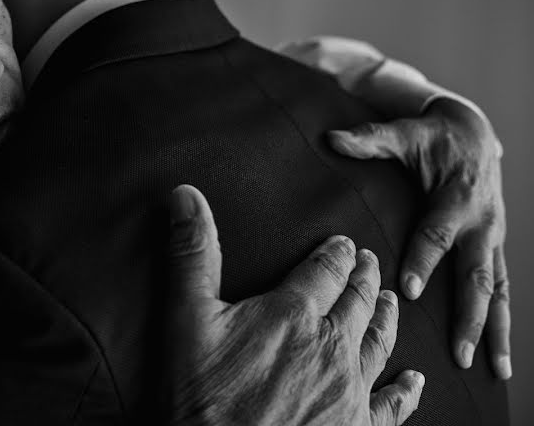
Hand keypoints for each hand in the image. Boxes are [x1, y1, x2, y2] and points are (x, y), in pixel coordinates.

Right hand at [166, 185, 423, 425]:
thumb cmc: (201, 395)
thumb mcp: (185, 317)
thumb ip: (191, 254)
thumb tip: (186, 195)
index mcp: (292, 314)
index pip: (325, 271)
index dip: (336, 253)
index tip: (344, 243)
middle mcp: (330, 347)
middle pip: (357, 301)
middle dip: (364, 277)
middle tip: (371, 261)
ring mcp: (348, 390)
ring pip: (379, 343)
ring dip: (386, 317)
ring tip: (391, 300)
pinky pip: (391, 406)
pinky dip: (405, 391)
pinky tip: (413, 380)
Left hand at [328, 97, 509, 378]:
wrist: (473, 133)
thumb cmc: (431, 137)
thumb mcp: (403, 133)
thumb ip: (370, 139)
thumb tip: (331, 138)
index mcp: (456, 199)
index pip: (437, 233)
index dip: (423, 260)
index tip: (407, 289)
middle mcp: (481, 224)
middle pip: (476, 276)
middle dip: (470, 316)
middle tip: (460, 352)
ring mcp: (492, 240)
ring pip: (498, 291)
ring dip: (495, 330)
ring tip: (492, 369)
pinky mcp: (493, 249)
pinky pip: (502, 290)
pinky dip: (502, 323)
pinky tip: (498, 357)